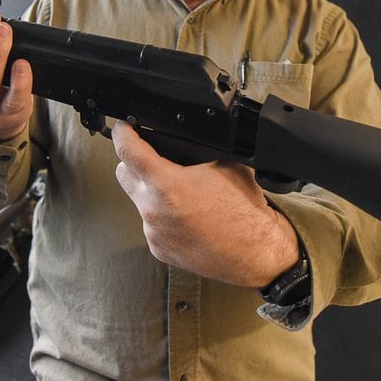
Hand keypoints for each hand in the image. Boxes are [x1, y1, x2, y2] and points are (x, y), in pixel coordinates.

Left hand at [112, 120, 299, 286]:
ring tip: (181, 195)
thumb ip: (194, 151)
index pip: (128, 151)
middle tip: (152, 160)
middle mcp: (154, 210)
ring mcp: (154, 232)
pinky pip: (152, 225)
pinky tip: (185, 217)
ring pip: (139, 201)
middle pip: (124, 174)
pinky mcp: (159, 249)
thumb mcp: (224, 164)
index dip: (123, 134)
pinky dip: (163, 217)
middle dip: (135, 164)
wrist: (257, 252)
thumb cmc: (244, 212)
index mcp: (167, 185)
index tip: (123, 129)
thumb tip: (181, 142)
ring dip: (152, 194)